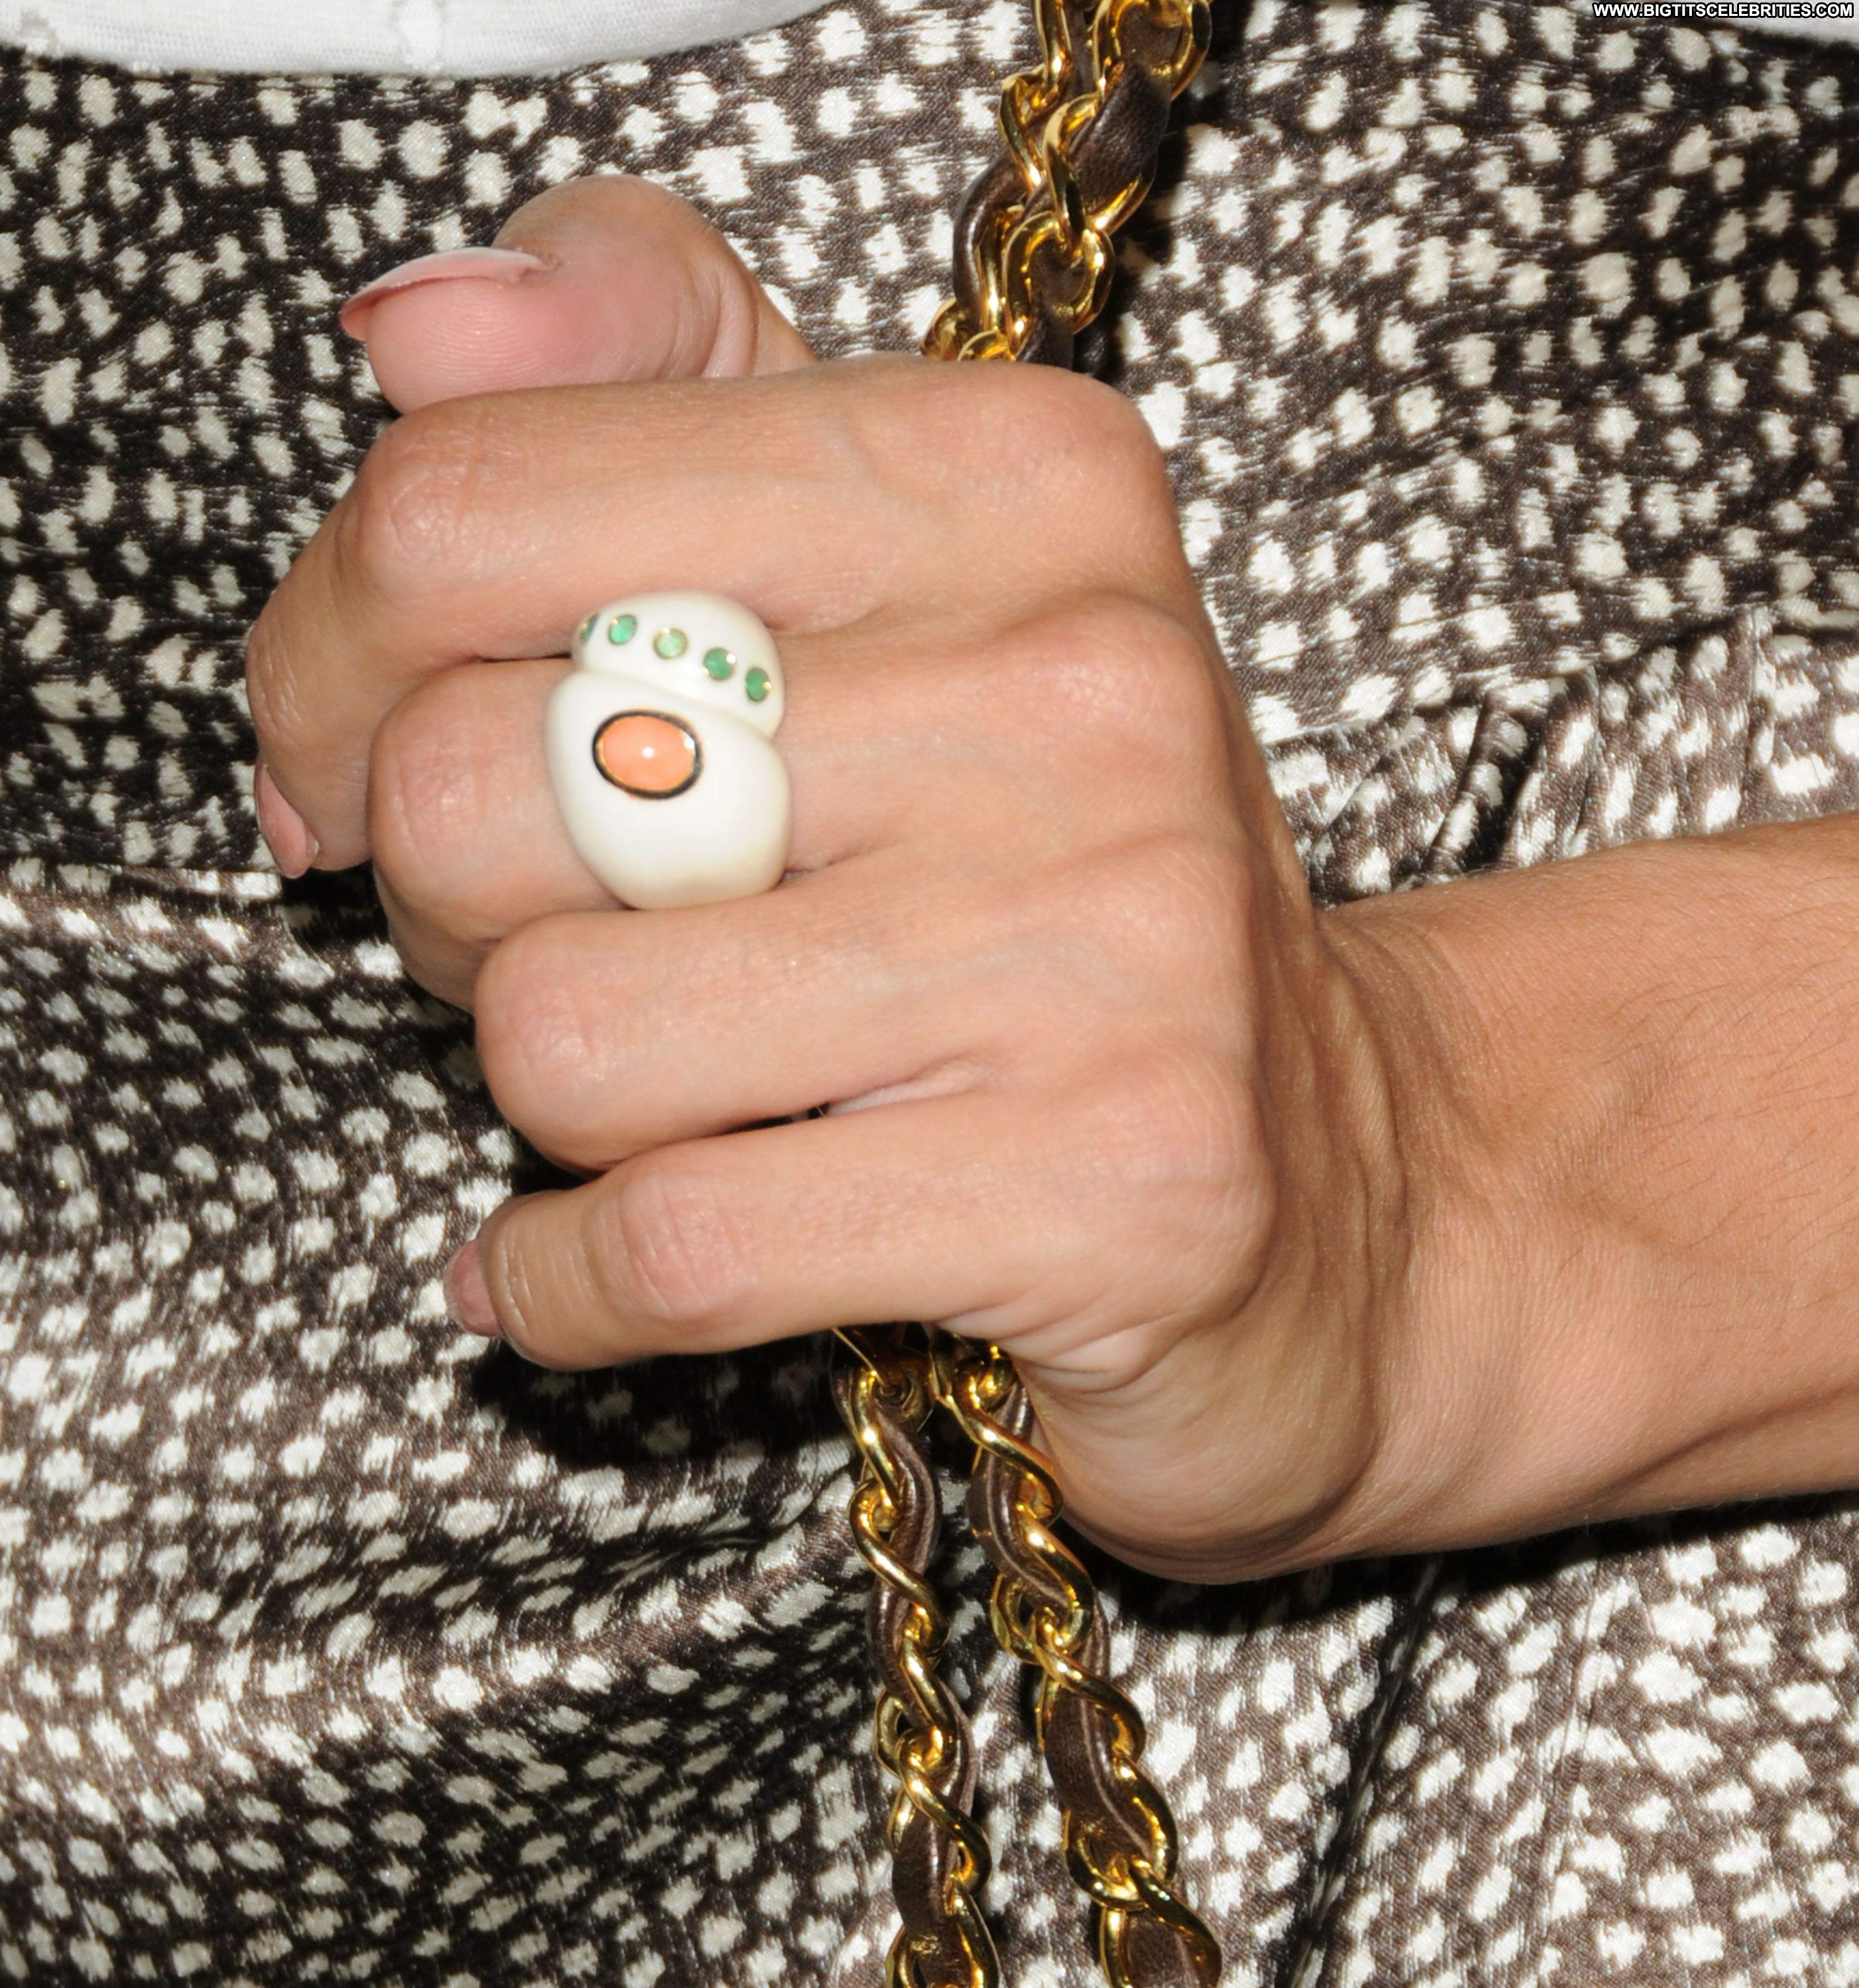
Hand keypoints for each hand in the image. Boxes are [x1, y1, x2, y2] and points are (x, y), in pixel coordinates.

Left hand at [246, 178, 1418, 1582]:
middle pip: (476, 785)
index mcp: (1006, 479)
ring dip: (547, 1098)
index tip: (347, 754)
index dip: (330, 656)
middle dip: (448, 905)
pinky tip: (602, 1258)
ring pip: (558, 1038)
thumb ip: (649, 390)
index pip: (471, 507)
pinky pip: (665, 1247)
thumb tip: (411, 336)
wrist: (1327, 1175)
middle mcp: (1083, 682)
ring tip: (674, 1081)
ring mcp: (1113, 942)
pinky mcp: (1110, 1183)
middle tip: (568, 935)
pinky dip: (565, 1282)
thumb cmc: (1055, 876)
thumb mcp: (894, 576)